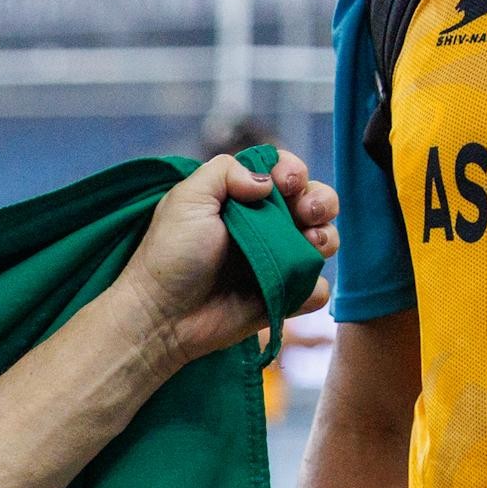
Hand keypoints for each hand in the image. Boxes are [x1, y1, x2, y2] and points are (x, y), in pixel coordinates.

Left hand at [116, 152, 339, 370]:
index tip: (286, 183)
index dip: (293, 171)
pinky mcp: (281, 297)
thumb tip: (264, 181)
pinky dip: (313, 288)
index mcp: (241, 200)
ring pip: (323, 241)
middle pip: (313, 202)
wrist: (160, 316)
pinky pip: (315, 290)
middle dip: (321, 200)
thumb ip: (224, 172)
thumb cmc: (169, 256)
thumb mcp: (186, 199)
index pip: (284, 174)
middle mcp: (264, 227)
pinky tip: (294, 287)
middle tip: (308, 212)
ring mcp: (275, 262)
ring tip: (311, 243)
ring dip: (326, 237)